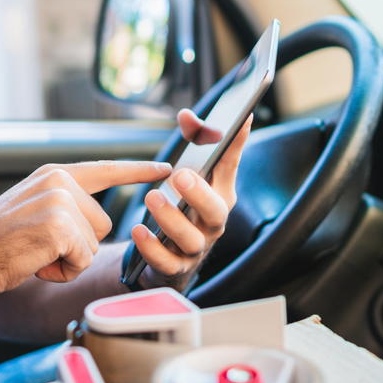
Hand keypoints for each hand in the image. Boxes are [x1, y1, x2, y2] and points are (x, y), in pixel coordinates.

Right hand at [0, 160, 172, 294]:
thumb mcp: (33, 210)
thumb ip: (63, 205)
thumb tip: (97, 222)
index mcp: (52, 174)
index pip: (106, 169)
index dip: (139, 171)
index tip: (166, 170)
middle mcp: (59, 181)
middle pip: (103, 224)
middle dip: (78, 246)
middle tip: (40, 248)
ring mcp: (60, 201)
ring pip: (94, 244)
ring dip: (70, 260)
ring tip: (36, 255)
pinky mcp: (61, 225)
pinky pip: (82, 259)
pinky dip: (63, 271)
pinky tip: (37, 264)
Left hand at [131, 109, 250, 287]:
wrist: (169, 256)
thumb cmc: (182, 208)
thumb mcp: (187, 174)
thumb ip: (191, 142)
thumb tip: (187, 115)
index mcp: (219, 195)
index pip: (230, 167)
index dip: (237, 143)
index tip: (242, 118)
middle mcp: (212, 223)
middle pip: (216, 211)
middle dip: (200, 193)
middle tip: (181, 175)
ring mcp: (195, 247)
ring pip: (190, 238)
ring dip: (171, 218)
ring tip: (152, 197)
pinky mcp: (175, 267)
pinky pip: (167, 261)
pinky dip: (152, 247)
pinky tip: (139, 231)